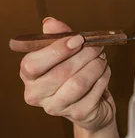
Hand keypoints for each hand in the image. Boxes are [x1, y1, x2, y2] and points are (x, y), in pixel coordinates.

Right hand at [19, 17, 114, 131]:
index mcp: (28, 75)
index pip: (33, 65)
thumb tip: (50, 23)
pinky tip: (104, 72)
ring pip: (78, 83)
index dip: (57, 50)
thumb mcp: (66, 51)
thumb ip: (58, 36)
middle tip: (97, 47)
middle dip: (84, 55)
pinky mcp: (78, 114)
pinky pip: (95, 91)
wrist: (92, 103)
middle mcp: (37, 94)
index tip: (78, 39)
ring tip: (101, 59)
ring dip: (95, 66)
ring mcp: (56, 108)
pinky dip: (104, 77)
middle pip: (60, 73)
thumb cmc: (74, 72)